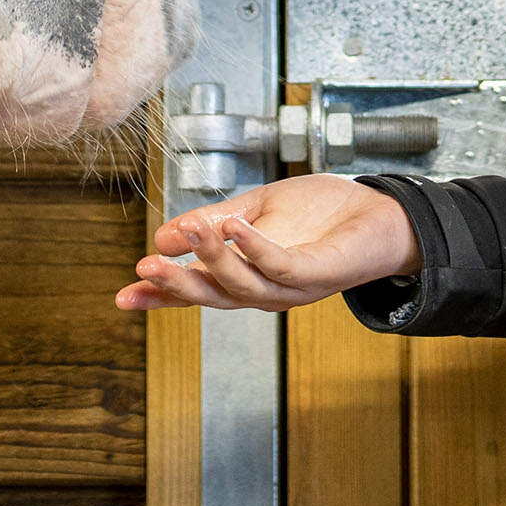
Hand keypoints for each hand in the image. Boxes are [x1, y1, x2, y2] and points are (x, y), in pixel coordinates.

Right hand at [115, 174, 421, 313]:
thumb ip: (216, 222)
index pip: (198, 290)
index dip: (161, 295)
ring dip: (213, 258)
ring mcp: (293, 287)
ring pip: (243, 284)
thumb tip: (165, 234)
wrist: (381, 214)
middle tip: (145, 268)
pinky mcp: (319, 274)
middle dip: (178, 285)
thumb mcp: (259, 209)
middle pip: (214, 296)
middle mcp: (267, 291)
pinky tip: (235, 226)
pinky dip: (255, 247)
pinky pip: (280, 265)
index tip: (123, 296)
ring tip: (188, 232)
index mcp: (248, 277)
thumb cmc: (323, 214)